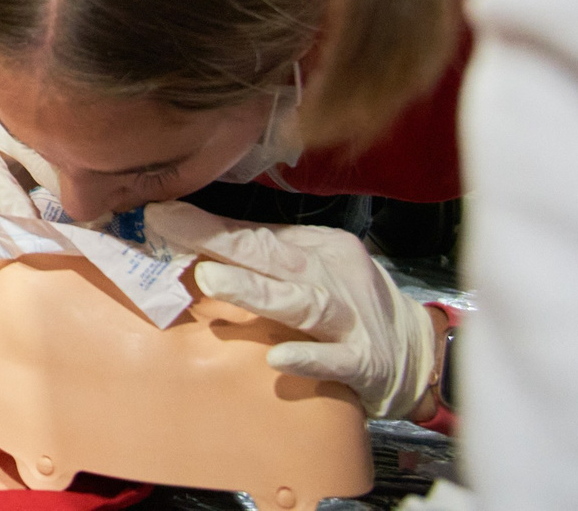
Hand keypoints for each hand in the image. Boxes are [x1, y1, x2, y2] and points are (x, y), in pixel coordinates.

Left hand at [146, 202, 440, 419]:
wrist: (419, 354)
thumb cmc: (349, 306)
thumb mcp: (309, 270)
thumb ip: (259, 260)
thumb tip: (189, 242)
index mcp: (314, 250)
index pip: (254, 236)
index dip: (206, 226)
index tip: (158, 215)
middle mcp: (330, 277)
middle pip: (272, 256)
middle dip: (219, 241)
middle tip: (169, 229)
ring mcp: (349, 319)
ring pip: (300, 302)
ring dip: (254, 291)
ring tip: (210, 280)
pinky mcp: (365, 362)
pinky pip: (336, 359)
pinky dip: (309, 357)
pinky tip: (278, 357)